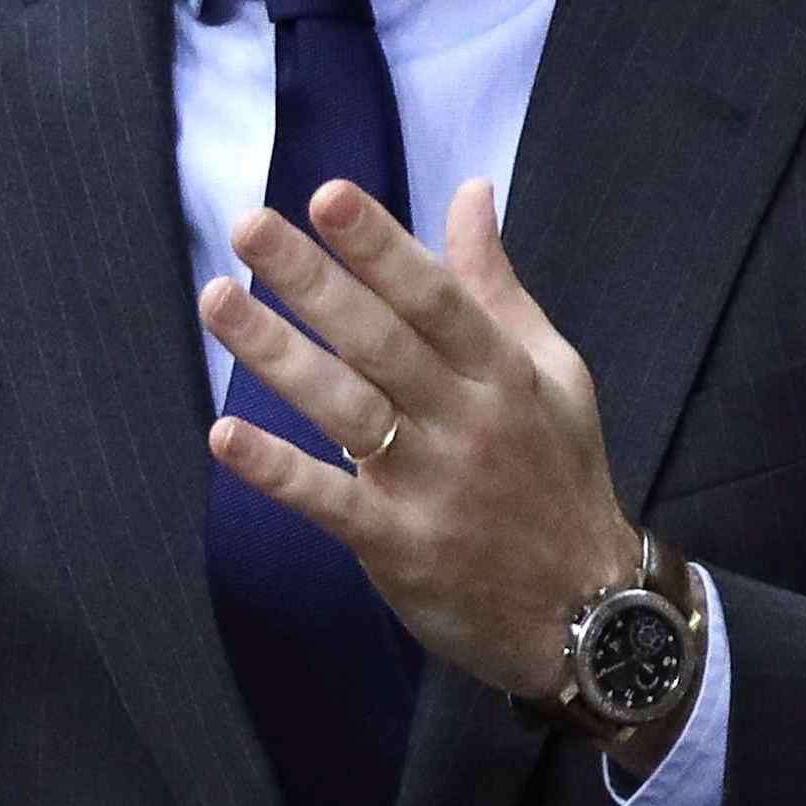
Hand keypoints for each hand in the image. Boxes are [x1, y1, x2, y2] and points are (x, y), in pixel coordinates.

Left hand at [201, 178, 646, 706]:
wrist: (587, 614)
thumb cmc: (558, 477)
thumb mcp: (552, 374)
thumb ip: (495, 286)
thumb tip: (469, 191)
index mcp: (503, 373)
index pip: (435, 297)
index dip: (382, 247)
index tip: (326, 194)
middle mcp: (466, 421)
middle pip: (380, 340)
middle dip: (314, 280)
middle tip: (250, 226)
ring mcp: (430, 485)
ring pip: (346, 408)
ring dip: (278, 354)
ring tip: (217, 300)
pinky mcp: (398, 547)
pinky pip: (330, 502)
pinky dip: (279, 471)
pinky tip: (224, 436)